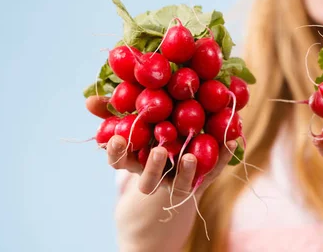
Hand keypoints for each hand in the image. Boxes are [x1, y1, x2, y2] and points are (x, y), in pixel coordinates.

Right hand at [86, 95, 236, 250]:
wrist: (154, 222)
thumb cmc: (138, 163)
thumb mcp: (123, 145)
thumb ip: (108, 118)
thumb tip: (89, 100)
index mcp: (134, 168)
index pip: (121, 161)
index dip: (117, 150)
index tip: (115, 139)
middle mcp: (155, 179)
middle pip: (151, 174)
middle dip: (153, 164)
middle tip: (157, 152)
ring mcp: (177, 185)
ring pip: (181, 182)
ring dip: (187, 171)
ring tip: (190, 158)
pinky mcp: (199, 187)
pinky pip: (212, 173)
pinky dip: (223, 157)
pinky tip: (233, 140)